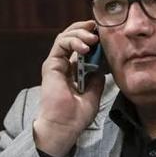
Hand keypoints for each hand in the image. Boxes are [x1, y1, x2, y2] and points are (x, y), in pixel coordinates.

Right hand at [33, 20, 104, 156]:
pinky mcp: (51, 65)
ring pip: (65, 37)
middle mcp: (62, 65)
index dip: (90, 37)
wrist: (64, 127)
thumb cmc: (75, 117)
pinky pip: (60, 44)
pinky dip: (73, 41)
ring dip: (80, 34)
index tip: (104, 35)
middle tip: (97, 28)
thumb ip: (96, 79)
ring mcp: (56, 64)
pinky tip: (84, 48)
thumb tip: (102, 67)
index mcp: (72, 71)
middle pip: (71, 37)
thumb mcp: (93, 95)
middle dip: (84, 29)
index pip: (80, 46)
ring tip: (93, 40)